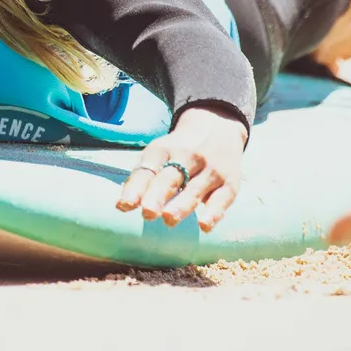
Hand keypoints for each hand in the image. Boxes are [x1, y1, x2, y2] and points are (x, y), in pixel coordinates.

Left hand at [115, 105, 247, 232]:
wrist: (219, 126)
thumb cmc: (179, 151)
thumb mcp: (159, 154)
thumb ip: (141, 179)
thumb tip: (121, 206)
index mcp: (164, 150)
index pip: (148, 169)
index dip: (136, 188)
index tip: (125, 205)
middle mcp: (187, 156)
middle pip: (170, 177)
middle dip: (158, 194)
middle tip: (147, 212)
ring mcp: (210, 169)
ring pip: (195, 188)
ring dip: (182, 204)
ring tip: (168, 218)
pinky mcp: (229, 183)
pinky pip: (221, 198)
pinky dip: (214, 211)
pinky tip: (204, 224)